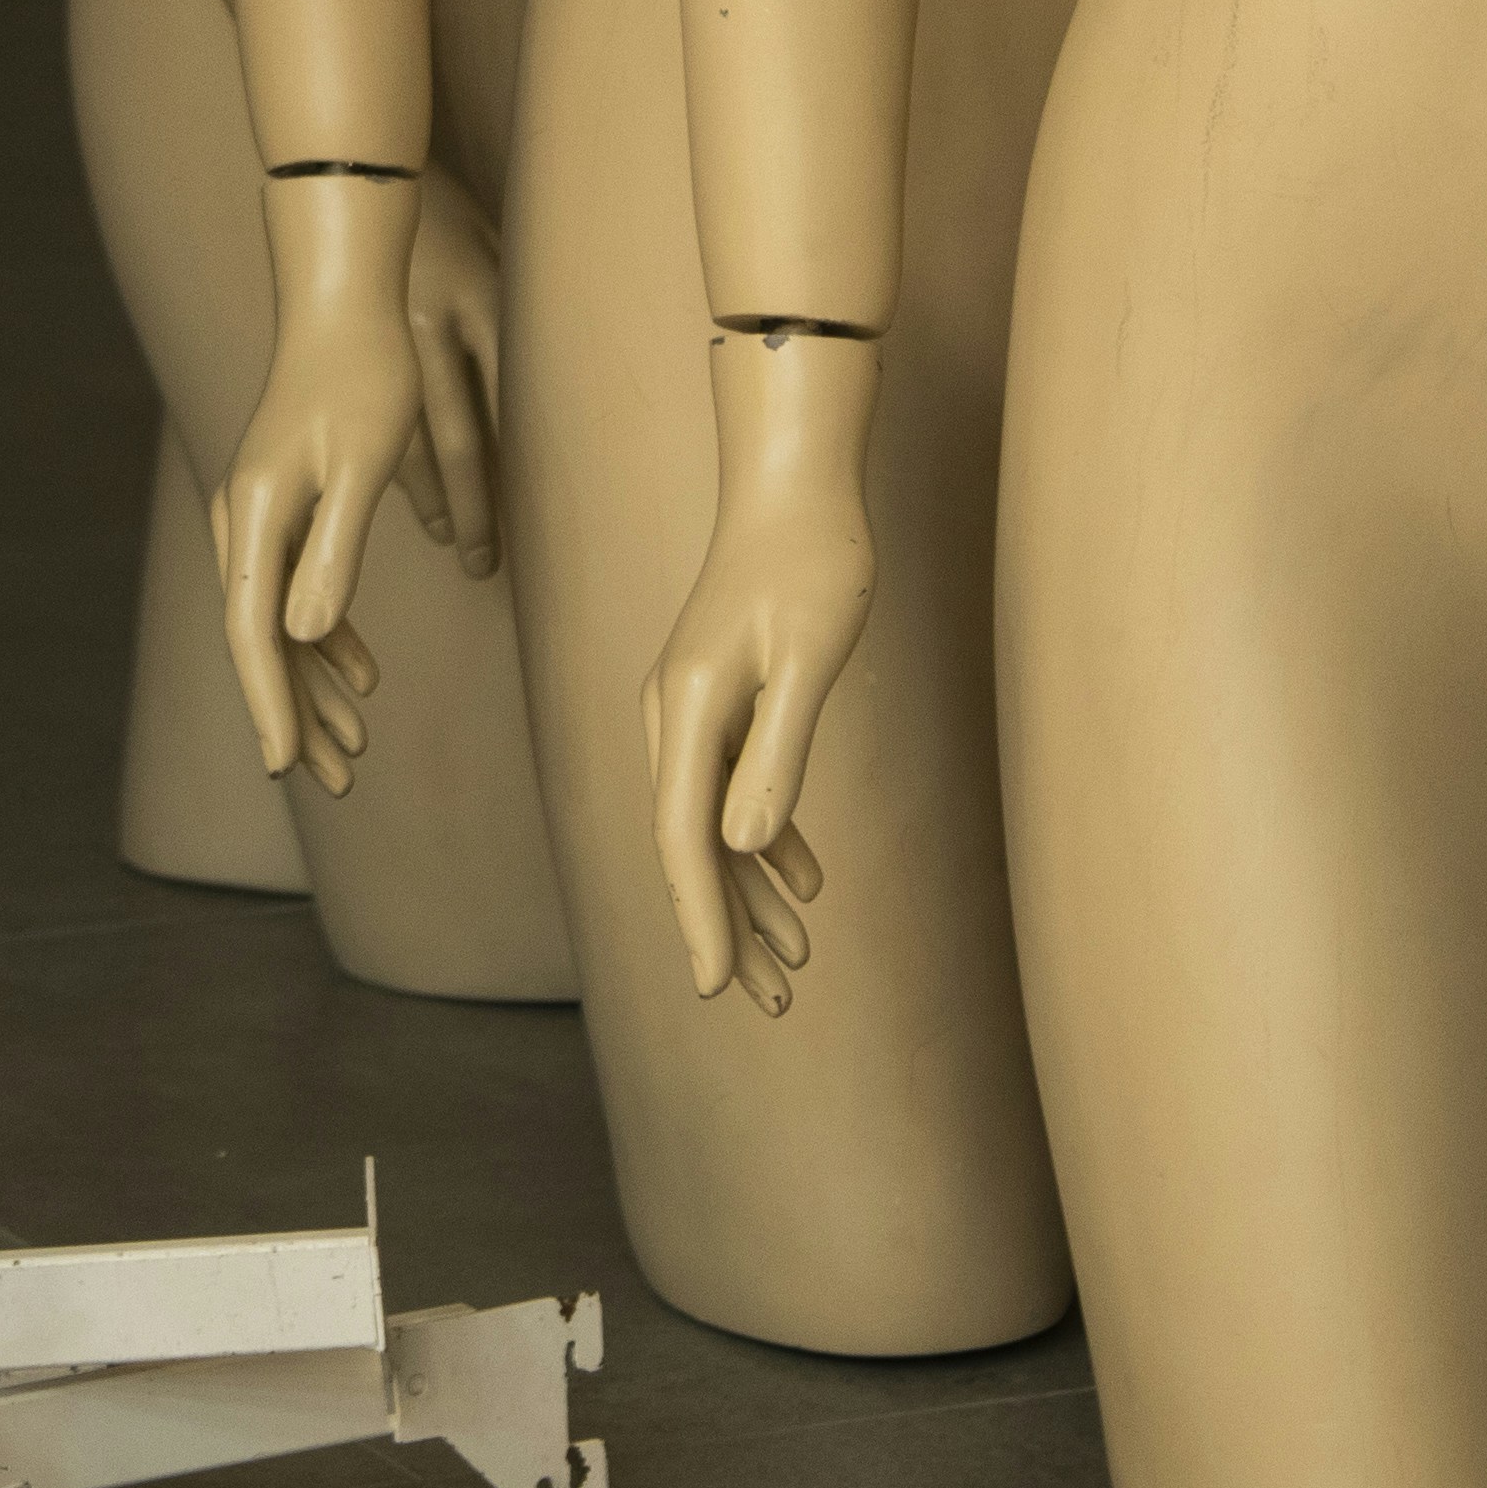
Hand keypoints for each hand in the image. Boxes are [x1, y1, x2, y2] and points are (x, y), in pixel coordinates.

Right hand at [206, 165, 503, 786]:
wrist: (344, 300)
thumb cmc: (364, 377)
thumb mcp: (361, 467)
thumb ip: (332, 552)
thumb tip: (306, 635)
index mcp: (255, 518)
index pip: (255, 634)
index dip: (271, 707)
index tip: (286, 769)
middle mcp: (242, 522)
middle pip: (260, 642)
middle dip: (296, 717)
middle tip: (335, 782)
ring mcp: (257, 515)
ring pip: (277, 623)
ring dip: (314, 686)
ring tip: (354, 749)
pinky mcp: (281, 505)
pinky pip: (292, 590)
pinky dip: (323, 637)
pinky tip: (362, 672)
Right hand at [639, 338, 879, 1010]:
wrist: (794, 484)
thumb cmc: (812, 562)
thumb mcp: (810, 660)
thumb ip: (778, 754)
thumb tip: (745, 846)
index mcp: (688, 709)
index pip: (684, 837)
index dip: (700, 918)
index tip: (716, 988)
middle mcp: (674, 716)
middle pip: (692, 845)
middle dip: (730, 928)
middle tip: (773, 1003)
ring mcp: (693, 709)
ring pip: (713, 824)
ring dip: (753, 894)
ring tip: (796, 963)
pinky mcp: (721, 700)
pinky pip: (734, 788)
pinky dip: (767, 840)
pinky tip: (806, 883)